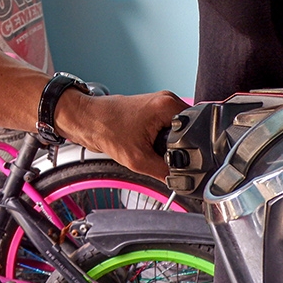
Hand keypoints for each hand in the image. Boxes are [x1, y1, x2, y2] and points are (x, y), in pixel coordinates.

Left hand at [54, 89, 185, 179]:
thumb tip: (180, 181)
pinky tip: (147, 145)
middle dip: (178, 149)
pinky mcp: (152, 111)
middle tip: (159, 155)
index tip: (180, 162)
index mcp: (168, 106)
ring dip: (168, 145)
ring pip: (178, 133)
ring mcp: (160, 105)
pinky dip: (161, 141)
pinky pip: (167, 130)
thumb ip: (164, 172)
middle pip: (189, 132)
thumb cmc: (105, 129)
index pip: (196, 130)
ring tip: (150, 149)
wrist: (86, 120)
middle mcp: (167, 100)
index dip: (191, 150)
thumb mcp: (138, 159)